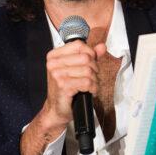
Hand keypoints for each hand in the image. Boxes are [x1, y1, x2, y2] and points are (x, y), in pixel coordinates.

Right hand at [20, 40, 105, 154]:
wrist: (56, 109)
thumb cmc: (65, 89)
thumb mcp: (76, 69)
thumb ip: (90, 56)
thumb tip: (102, 46)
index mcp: (54, 56)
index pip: (79, 45)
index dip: (90, 53)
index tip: (91, 63)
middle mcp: (53, 64)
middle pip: (86, 58)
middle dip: (94, 69)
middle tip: (91, 77)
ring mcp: (57, 75)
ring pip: (88, 71)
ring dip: (94, 80)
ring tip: (90, 85)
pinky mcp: (63, 86)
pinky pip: (87, 82)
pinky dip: (93, 88)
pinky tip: (89, 91)